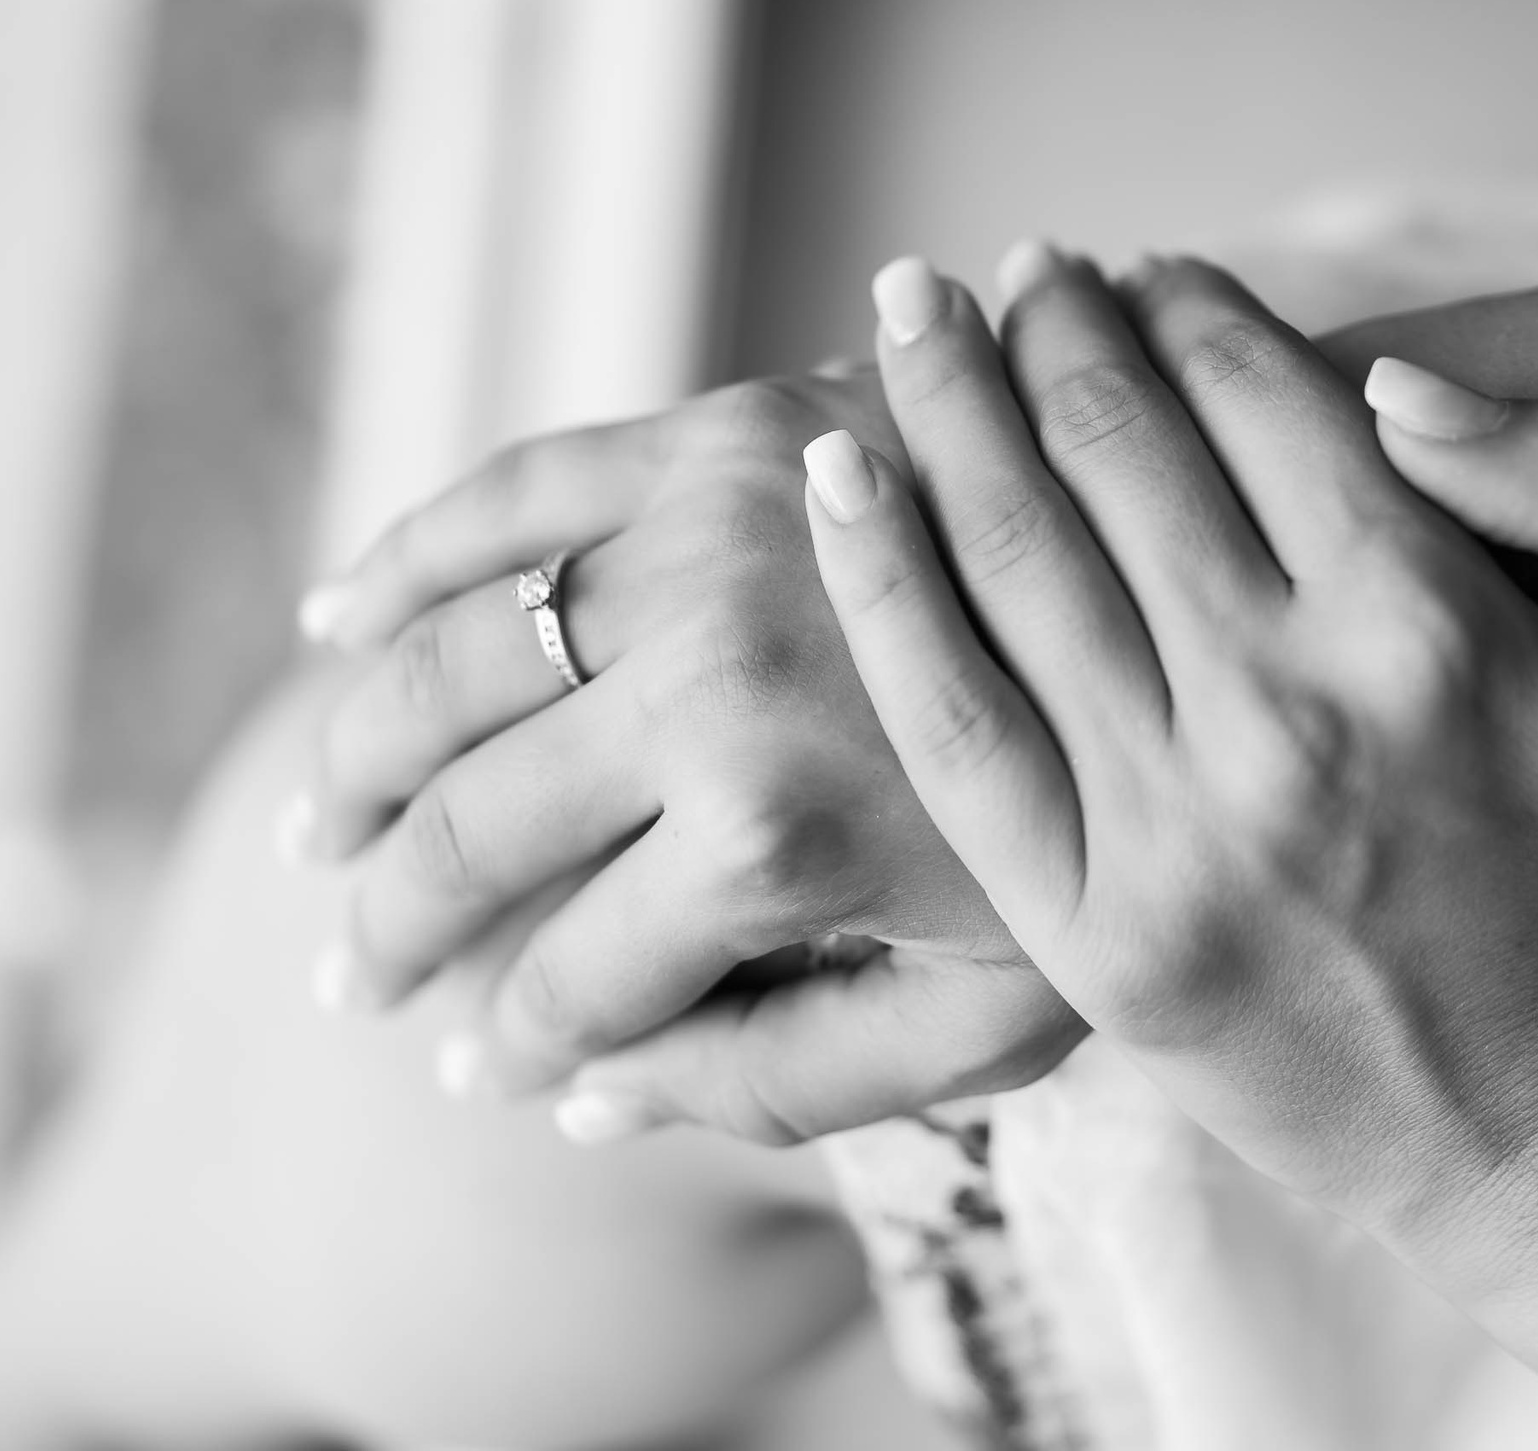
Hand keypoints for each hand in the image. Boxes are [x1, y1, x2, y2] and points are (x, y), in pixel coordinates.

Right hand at [290, 368, 1080, 1141]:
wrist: (1213, 574)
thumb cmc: (1120, 815)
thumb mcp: (1004, 1013)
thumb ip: (792, 1082)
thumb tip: (591, 1104)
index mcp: (769, 835)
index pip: (568, 982)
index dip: (512, 1045)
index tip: (483, 1068)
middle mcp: (705, 681)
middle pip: (470, 830)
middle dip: (395, 926)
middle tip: (358, 976)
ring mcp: (700, 541)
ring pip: (449, 662)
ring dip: (361, 756)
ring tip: (324, 828)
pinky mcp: (714, 432)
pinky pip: (508, 492)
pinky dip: (405, 555)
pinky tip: (335, 616)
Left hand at [790, 246, 1537, 1264]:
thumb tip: (1397, 380)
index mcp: (1431, 624)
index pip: (1258, 395)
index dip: (1187, 305)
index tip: (1145, 271)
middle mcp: (1283, 710)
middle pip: (1112, 452)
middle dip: (1048, 329)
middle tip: (1012, 269)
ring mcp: (1169, 826)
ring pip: (1012, 556)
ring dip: (945, 408)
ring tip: (910, 317)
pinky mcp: (1089, 927)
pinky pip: (951, 722)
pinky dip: (883, 588)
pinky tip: (841, 482)